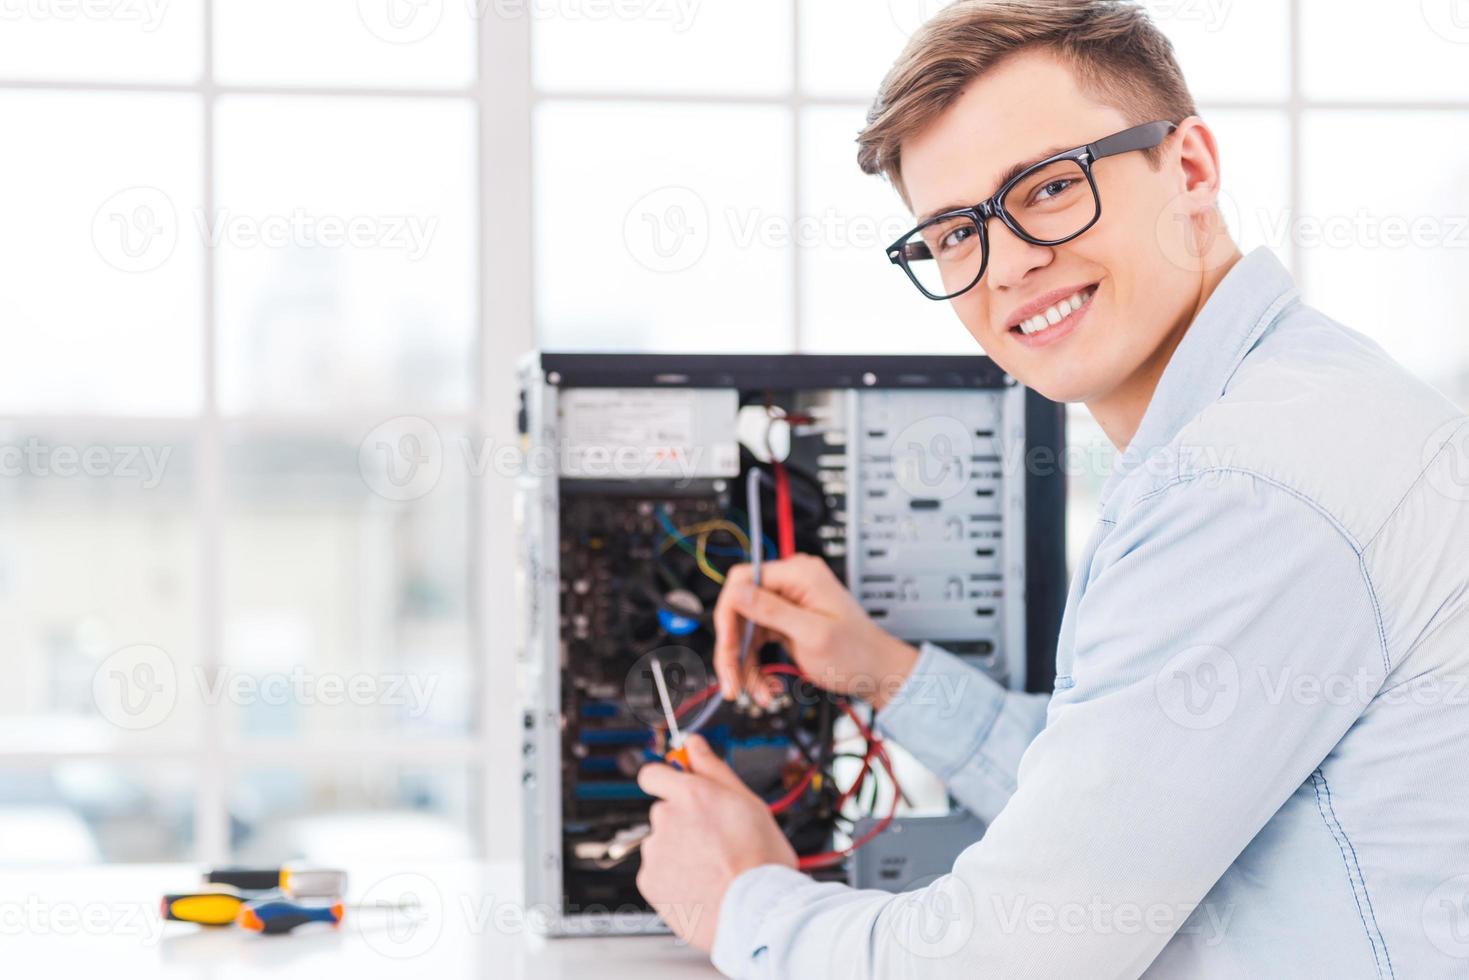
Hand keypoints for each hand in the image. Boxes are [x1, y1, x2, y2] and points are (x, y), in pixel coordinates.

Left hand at [635, 734, 796, 951]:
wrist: (755, 912)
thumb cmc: (760, 862)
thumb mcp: (749, 802)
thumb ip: (713, 769)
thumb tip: (695, 744)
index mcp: (691, 795)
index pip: (653, 774)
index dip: (666, 780)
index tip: (678, 788)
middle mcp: (666, 819)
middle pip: (663, 811)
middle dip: (682, 821)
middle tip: (712, 839)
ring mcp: (655, 852)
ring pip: (661, 843)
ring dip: (678, 850)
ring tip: (710, 866)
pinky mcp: (650, 882)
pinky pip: (656, 872)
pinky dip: (672, 877)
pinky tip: (699, 883)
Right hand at [712, 553, 918, 709]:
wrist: (878, 673)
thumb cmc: (858, 653)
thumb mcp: (813, 633)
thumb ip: (773, 610)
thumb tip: (737, 591)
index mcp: (798, 575)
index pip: (742, 581)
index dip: (729, 614)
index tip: (726, 645)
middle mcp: (790, 585)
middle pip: (739, 610)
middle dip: (734, 650)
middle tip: (732, 682)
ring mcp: (787, 604)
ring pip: (744, 631)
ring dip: (744, 665)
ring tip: (757, 693)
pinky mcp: (785, 623)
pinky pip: (756, 642)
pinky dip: (755, 667)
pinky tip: (765, 686)